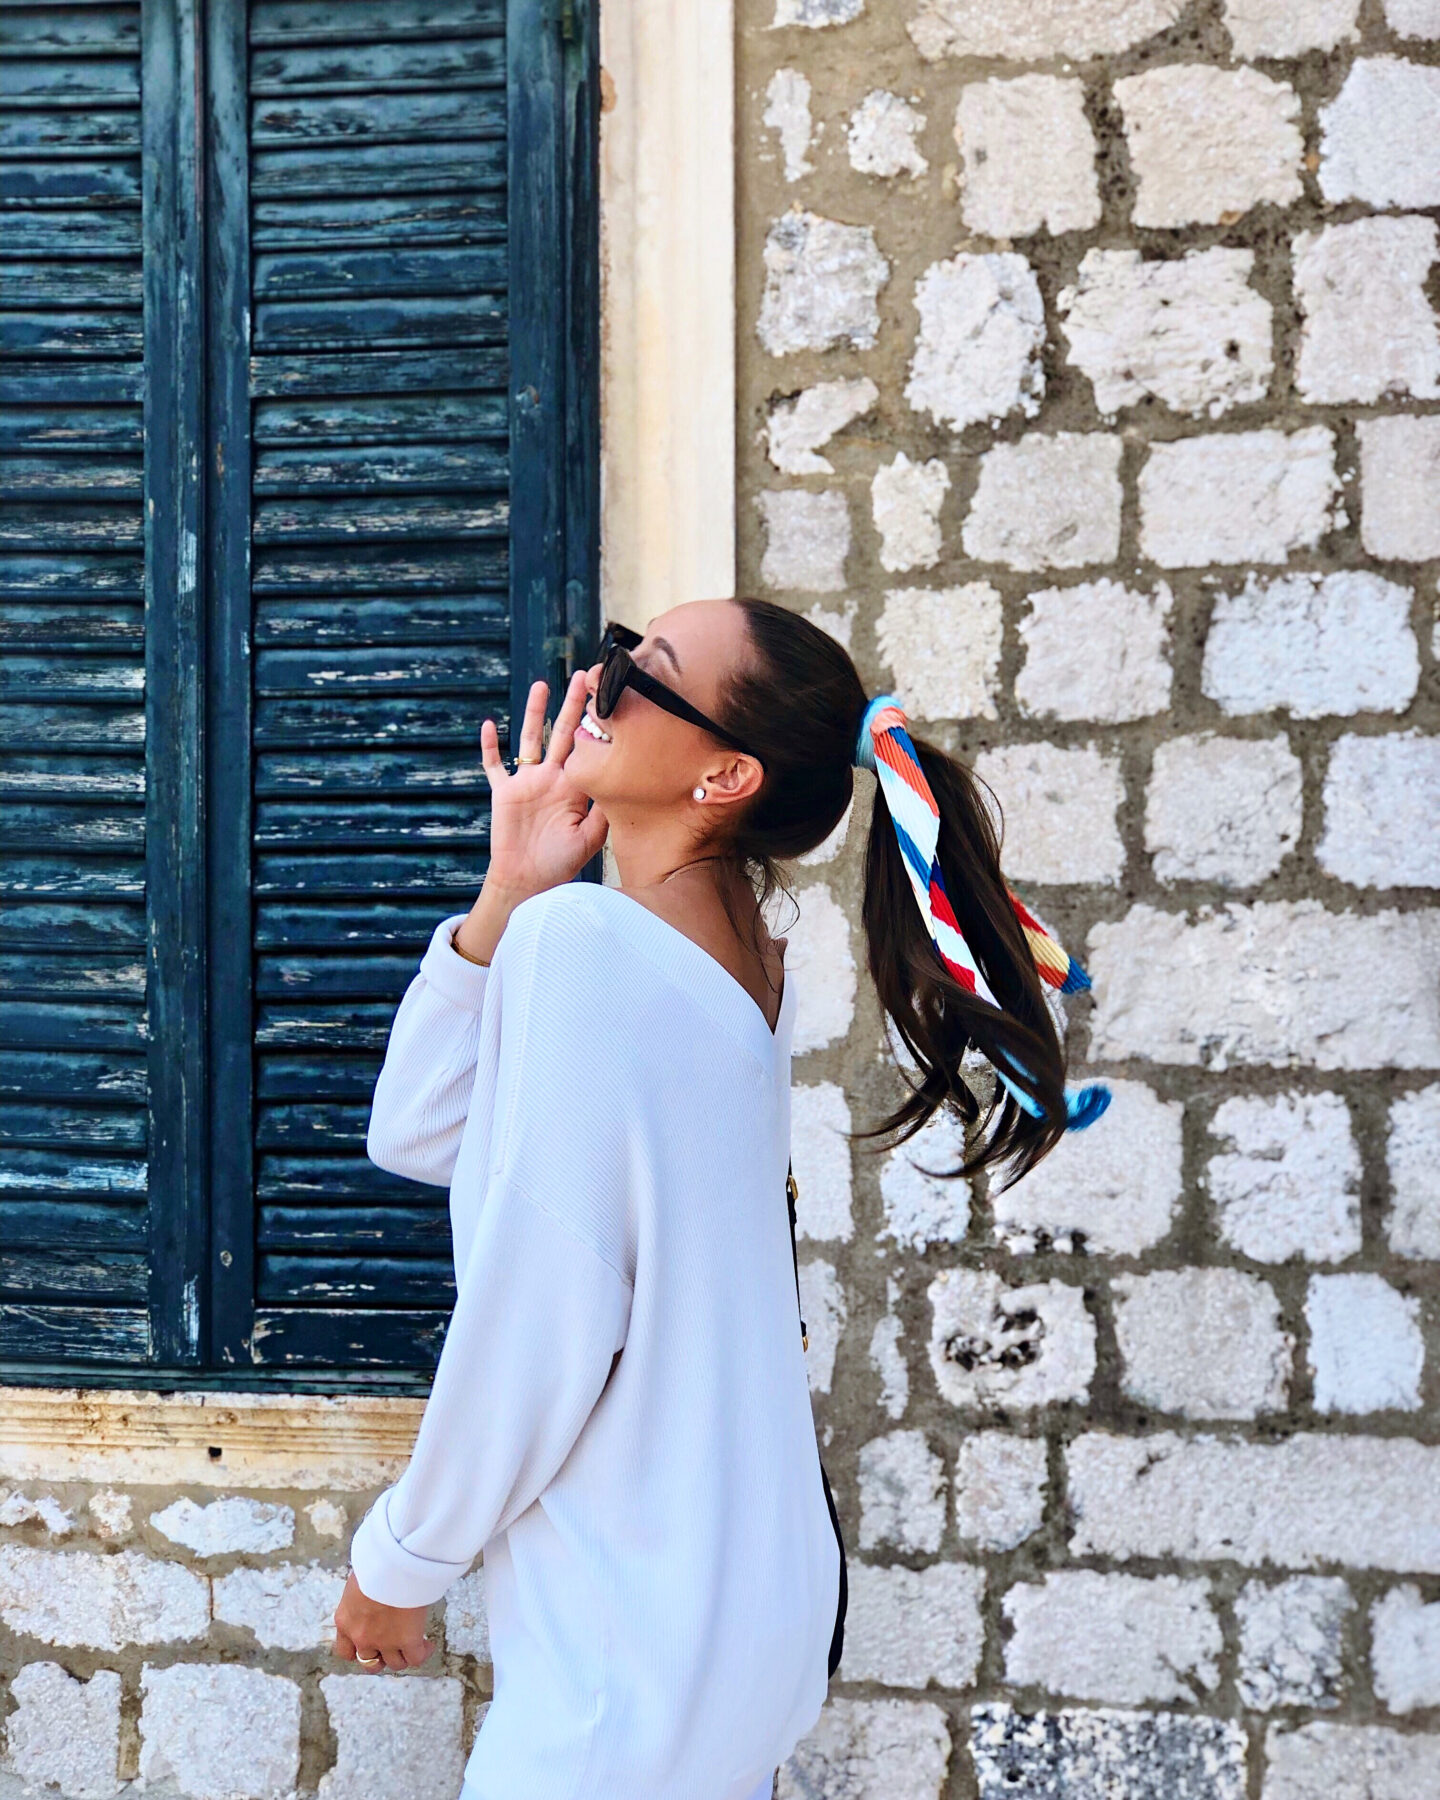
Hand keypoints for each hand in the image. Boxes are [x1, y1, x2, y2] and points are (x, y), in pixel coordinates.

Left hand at [331, 1569, 434, 1672]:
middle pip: (370, 1663)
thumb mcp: (358, 1580)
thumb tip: (369, 1589)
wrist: (391, 1563)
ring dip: (403, 1655)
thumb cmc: (375, 1562)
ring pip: (395, 1663)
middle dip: (381, 1658)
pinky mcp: (408, 1640)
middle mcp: (362, 1637)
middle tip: (392, 1646)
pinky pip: (416, 1658)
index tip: (369, 1644)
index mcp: (345, 1621)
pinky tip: (428, 1644)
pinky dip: (423, 1653)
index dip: (359, 1652)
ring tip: (415, 1644)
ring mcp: (385, 1641)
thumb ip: (359, 1595)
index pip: (345, 1652)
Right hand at [479, 671, 609, 895]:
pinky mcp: (504, 793)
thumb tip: (618, 785)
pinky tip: (490, 725)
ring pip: (530, 739)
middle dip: (573, 705)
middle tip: (585, 675)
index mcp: (575, 787)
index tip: (609, 697)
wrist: (529, 881)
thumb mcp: (589, 839)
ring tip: (540, 684)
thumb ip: (602, 813)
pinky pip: (495, 766)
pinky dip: (490, 747)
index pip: (588, 748)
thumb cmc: (560, 864)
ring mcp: (527, 783)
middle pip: (563, 733)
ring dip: (533, 712)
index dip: (596, 725)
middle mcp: (552, 778)